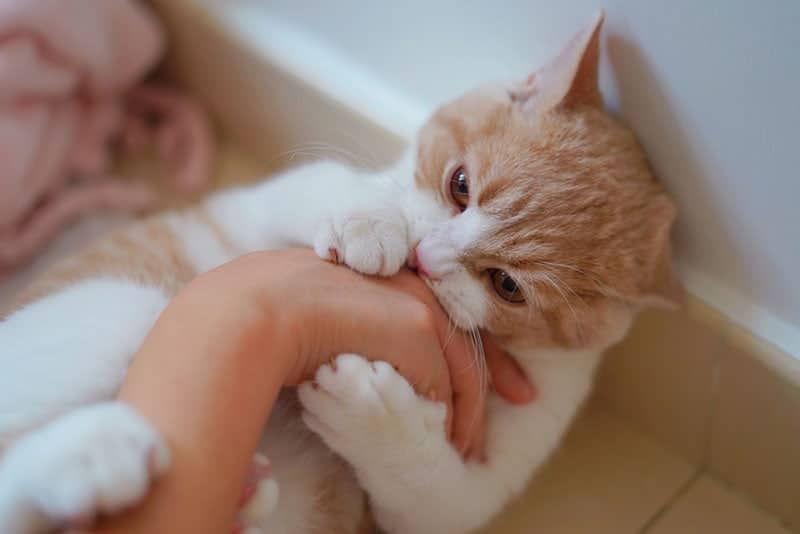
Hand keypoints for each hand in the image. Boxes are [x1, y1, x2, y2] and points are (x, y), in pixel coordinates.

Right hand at [192, 249, 533, 456]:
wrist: (253, 308)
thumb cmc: (270, 310)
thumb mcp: (321, 315)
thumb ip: (355, 328)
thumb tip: (364, 357)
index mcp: (389, 271)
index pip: (445, 309)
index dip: (472, 338)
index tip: (495, 368)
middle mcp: (411, 281)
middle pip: (467, 337)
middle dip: (495, 374)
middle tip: (521, 396)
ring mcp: (416, 303)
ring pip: (461, 366)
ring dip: (468, 411)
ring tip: (470, 444)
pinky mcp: (415, 329)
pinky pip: (444, 385)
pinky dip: (451, 417)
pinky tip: (449, 440)